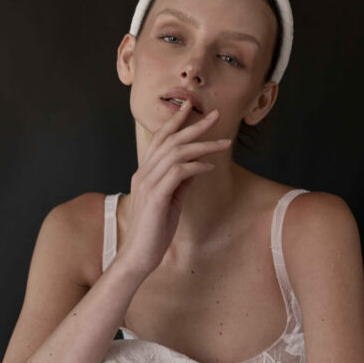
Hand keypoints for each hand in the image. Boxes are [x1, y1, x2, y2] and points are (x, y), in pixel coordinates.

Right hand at [118, 99, 231, 276]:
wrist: (138, 255)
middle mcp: (144, 174)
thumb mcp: (171, 202)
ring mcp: (148, 184)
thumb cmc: (154, 231)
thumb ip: (180, 183)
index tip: (190, 107)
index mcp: (145, 173)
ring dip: (203, 145)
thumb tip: (198, 167)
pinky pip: (179, 173)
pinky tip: (210, 167)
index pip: (160, 139)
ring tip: (224, 143)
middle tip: (216, 115)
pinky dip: (196, 167)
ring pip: (176, 153)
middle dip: (194, 125)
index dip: (175, 121)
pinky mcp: (156, 197)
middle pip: (170, 140)